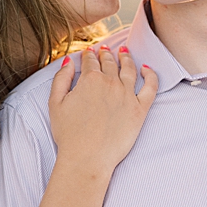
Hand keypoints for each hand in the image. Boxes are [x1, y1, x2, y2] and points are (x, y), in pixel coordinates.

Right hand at [48, 44, 157, 173]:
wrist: (87, 157)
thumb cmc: (68, 134)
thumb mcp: (55, 103)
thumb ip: (61, 78)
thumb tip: (69, 60)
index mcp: (89, 80)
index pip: (90, 61)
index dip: (89, 55)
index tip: (89, 52)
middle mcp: (110, 83)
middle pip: (110, 63)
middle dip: (106, 54)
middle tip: (105, 49)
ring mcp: (127, 95)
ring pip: (129, 69)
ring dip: (126, 58)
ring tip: (124, 52)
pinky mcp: (140, 109)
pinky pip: (150, 87)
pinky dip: (150, 75)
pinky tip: (146, 69)